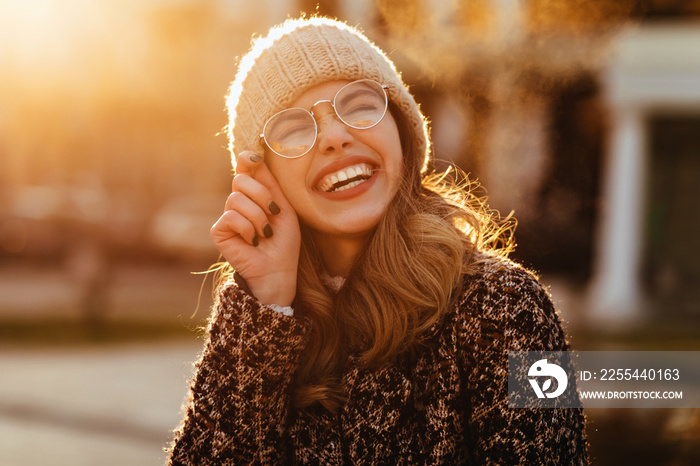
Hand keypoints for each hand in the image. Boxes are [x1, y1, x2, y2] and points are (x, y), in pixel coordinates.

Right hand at [210, 151, 300, 305]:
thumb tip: (256, 157)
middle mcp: (238, 203)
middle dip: (262, 196)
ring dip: (257, 217)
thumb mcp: (283, 208)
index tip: (256, 158)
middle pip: (241, 180)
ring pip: (236, 198)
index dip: (247, 159)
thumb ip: (270, 185)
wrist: (278, 270)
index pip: (245, 169)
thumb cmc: (284, 242)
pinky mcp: (218, 231)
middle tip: (273, 214)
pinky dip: (247, 229)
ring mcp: (227, 216)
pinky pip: (231, 216)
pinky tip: (253, 242)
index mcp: (254, 195)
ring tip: (265, 233)